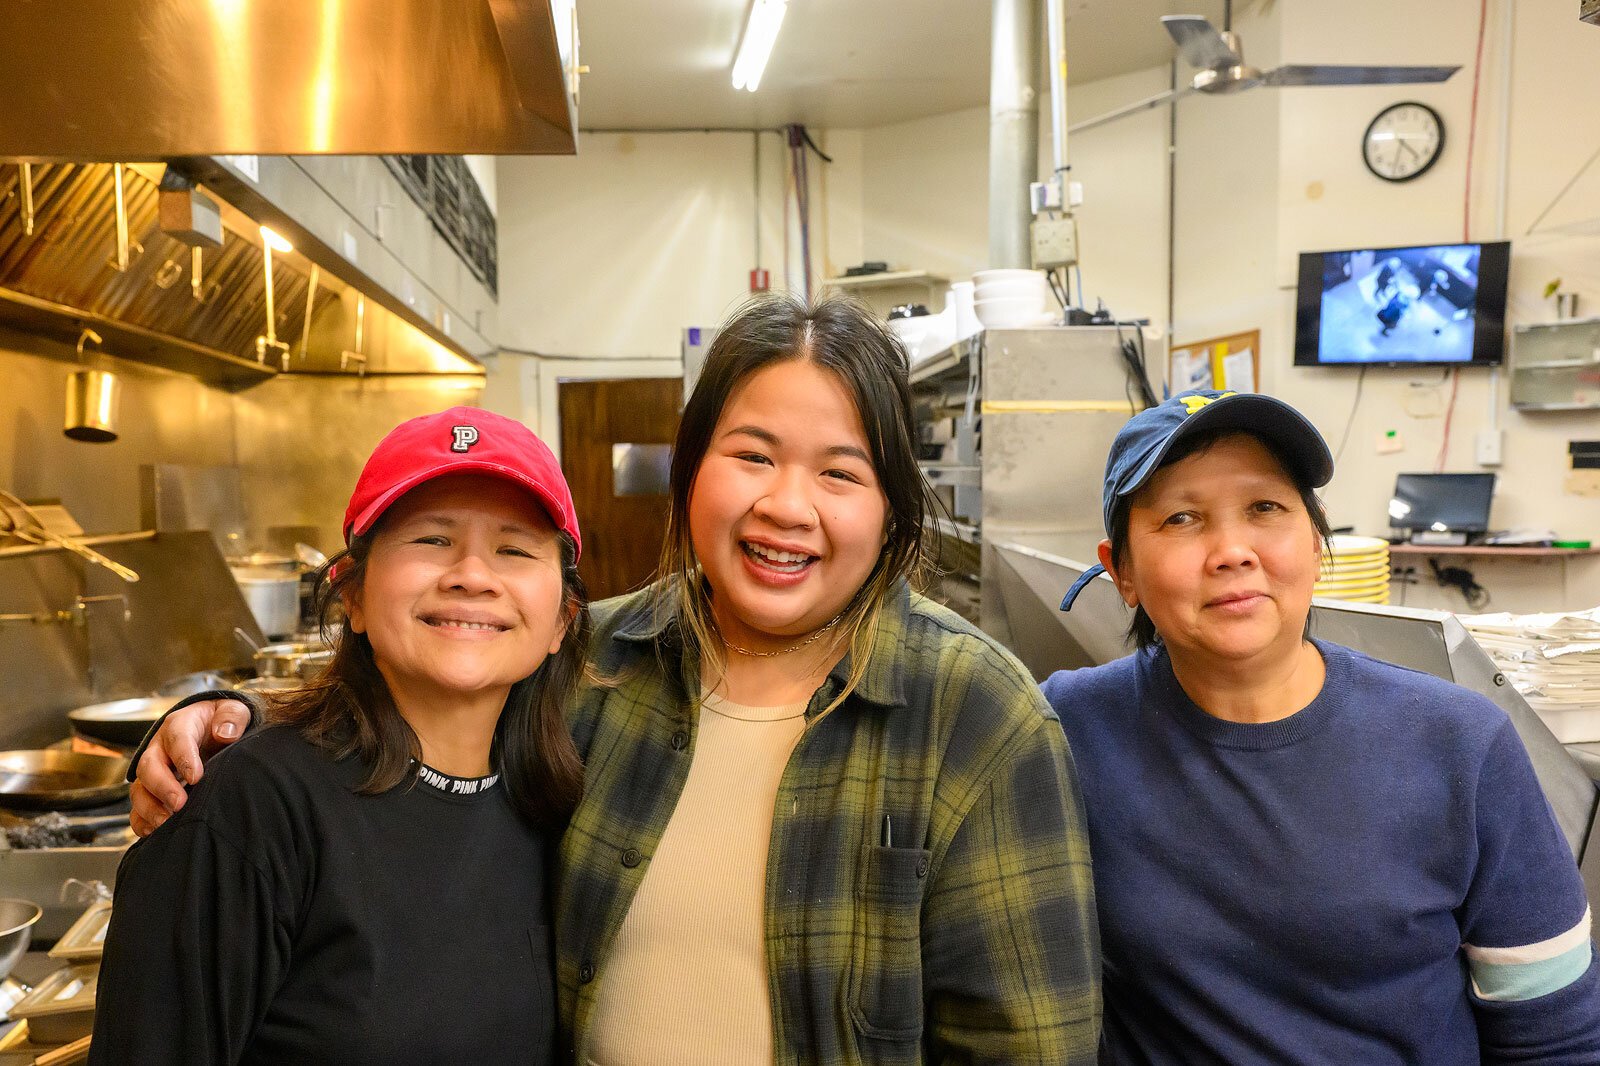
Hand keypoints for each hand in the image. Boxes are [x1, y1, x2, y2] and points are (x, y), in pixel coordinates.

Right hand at [128, 699, 251, 836]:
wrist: (210, 729)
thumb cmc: (220, 720)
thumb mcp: (231, 710)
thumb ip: (232, 716)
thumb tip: (226, 733)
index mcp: (179, 725)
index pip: (177, 739)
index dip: (184, 758)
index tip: (196, 777)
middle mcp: (160, 748)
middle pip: (149, 766)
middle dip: (162, 786)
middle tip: (178, 804)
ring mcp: (153, 771)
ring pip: (139, 789)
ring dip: (149, 807)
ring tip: (166, 823)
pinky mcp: (151, 790)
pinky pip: (137, 807)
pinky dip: (141, 821)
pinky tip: (153, 832)